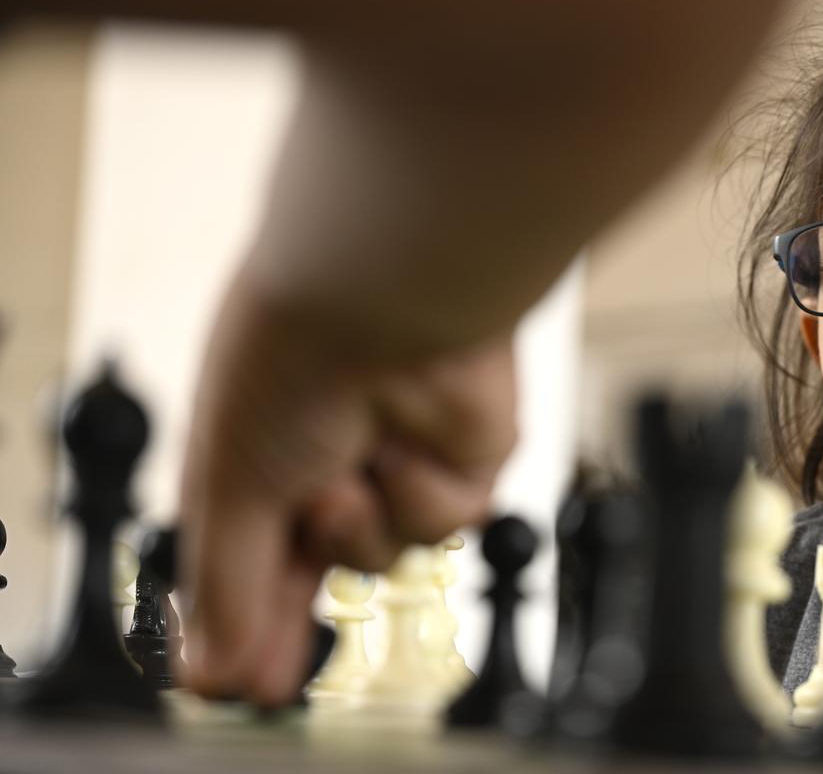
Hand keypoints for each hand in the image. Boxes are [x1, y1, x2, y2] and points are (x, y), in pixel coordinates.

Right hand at [179, 271, 515, 705]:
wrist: (385, 295)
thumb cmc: (294, 361)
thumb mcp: (232, 483)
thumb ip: (225, 581)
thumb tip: (207, 662)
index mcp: (265, 451)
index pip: (254, 553)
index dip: (249, 616)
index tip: (240, 678)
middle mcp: (334, 454)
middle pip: (322, 567)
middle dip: (293, 614)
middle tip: (265, 676)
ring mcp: (401, 455)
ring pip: (389, 551)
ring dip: (362, 527)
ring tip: (345, 477)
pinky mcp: (466, 453)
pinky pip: (446, 517)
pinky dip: (424, 492)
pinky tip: (407, 448)